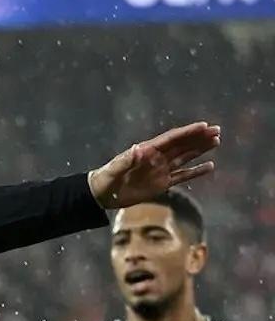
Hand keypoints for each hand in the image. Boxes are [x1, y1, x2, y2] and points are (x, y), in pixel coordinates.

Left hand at [87, 121, 219, 208]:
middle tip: (217, 130)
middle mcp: (156, 158)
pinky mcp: (162, 184)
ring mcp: (160, 170)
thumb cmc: (105, 179)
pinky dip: (196, 172)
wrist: (102, 195)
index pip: (171, 139)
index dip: (188, 132)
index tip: (204, 125)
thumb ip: (126, 160)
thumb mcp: (114, 170)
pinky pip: (183, 176)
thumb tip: (139, 149)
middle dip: (199, 137)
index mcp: (146, 151)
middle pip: (182, 145)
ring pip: (185, 157)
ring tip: (216, 141)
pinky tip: (210, 166)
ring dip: (200, 149)